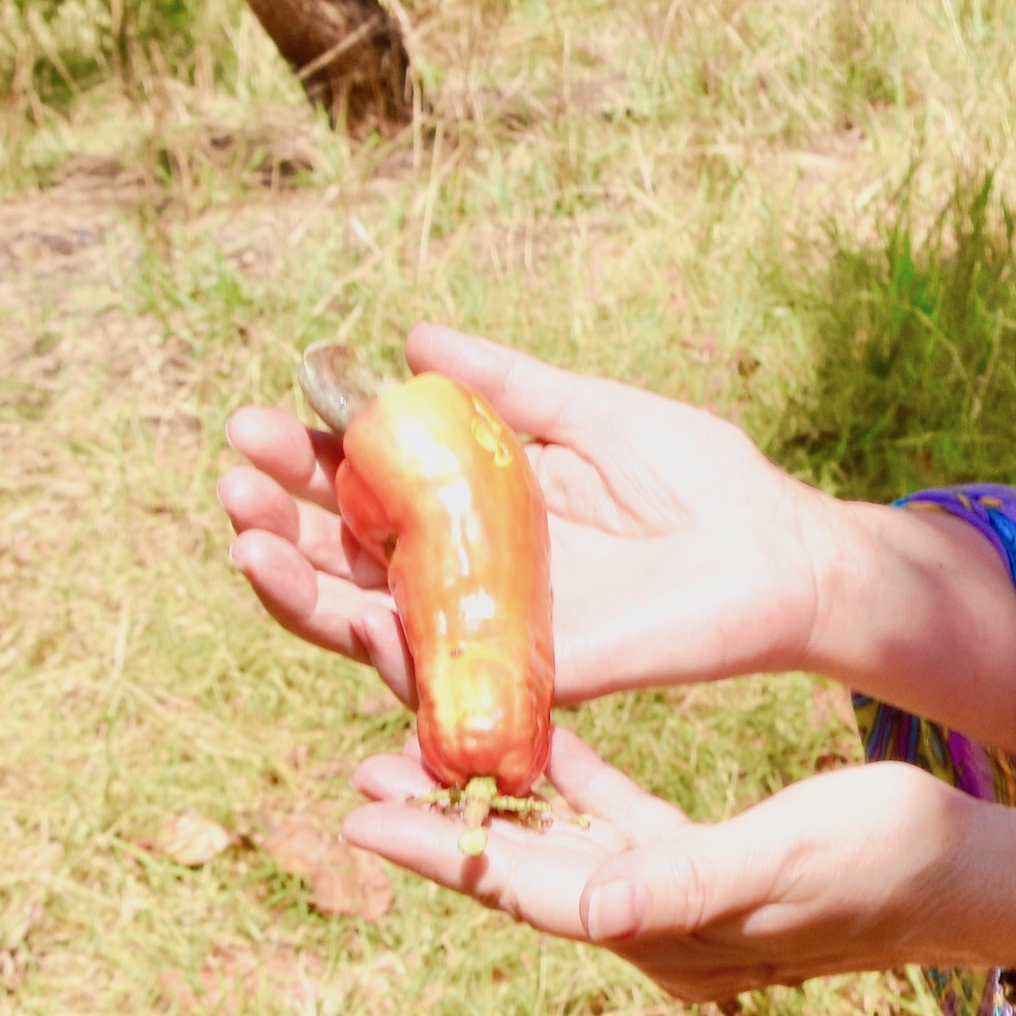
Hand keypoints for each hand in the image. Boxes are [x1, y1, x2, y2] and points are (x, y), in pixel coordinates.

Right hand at [217, 322, 842, 709]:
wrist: (784, 551)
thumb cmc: (701, 481)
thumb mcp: (590, 413)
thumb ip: (507, 386)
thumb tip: (413, 338)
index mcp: (472, 509)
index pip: (361, 489)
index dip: (304, 460)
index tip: (254, 419)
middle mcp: (463, 575)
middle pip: (342, 557)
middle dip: (277, 520)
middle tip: (231, 477)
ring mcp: (488, 631)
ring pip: (363, 622)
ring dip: (295, 588)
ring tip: (243, 540)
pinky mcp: (527, 677)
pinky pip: (440, 676)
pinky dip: (385, 649)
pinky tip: (342, 609)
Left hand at [339, 732, 1015, 998]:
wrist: (985, 881)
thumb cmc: (899, 858)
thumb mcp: (793, 854)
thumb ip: (686, 881)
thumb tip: (587, 907)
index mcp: (667, 929)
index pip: (527, 889)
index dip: (441, 850)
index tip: (360, 813)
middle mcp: (660, 925)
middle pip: (525, 867)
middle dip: (443, 820)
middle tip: (364, 767)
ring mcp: (684, 898)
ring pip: (562, 840)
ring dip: (496, 795)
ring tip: (419, 745)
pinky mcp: (713, 864)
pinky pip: (618, 820)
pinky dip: (571, 780)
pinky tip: (537, 733)